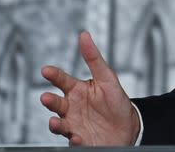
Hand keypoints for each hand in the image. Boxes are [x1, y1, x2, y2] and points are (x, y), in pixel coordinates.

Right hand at [41, 31, 139, 145]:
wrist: (128, 126)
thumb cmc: (115, 100)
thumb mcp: (107, 77)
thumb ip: (93, 58)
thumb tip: (84, 35)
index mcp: (77, 90)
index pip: (62, 80)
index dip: (53, 75)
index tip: (46, 70)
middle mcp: (72, 108)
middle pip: (56, 103)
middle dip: (50, 101)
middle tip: (45, 97)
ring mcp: (74, 124)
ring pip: (59, 124)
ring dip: (55, 124)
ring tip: (55, 122)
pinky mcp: (81, 140)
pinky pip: (73, 141)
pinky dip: (73, 140)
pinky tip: (77, 136)